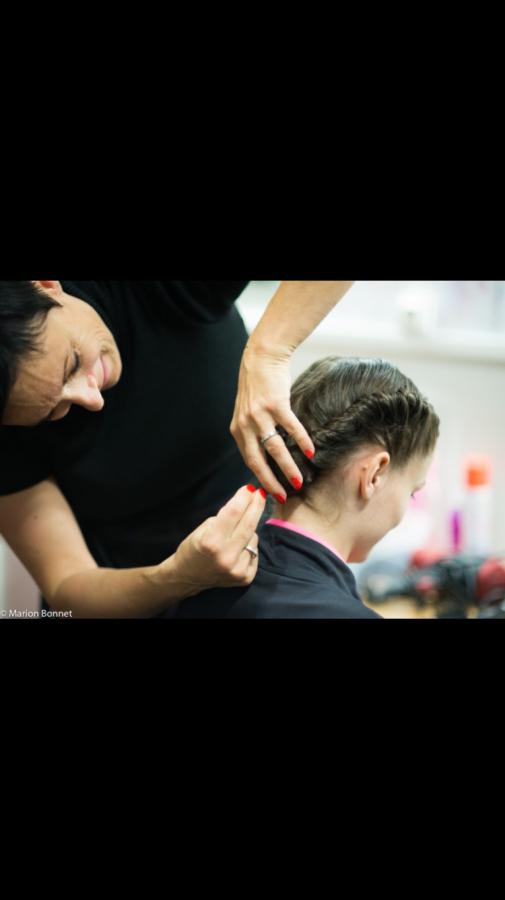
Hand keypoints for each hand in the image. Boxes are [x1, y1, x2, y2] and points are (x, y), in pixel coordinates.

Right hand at [164, 484, 266, 595]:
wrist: (187, 576)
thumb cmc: (193, 548)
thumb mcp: (203, 529)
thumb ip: (225, 518)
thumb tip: (247, 502)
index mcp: (210, 542)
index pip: (233, 513)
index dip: (244, 497)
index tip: (250, 488)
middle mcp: (226, 557)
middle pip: (249, 524)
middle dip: (256, 506)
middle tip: (260, 494)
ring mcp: (237, 569)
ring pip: (253, 538)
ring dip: (248, 531)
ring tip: (234, 535)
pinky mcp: (245, 577)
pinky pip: (254, 552)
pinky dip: (249, 547)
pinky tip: (237, 550)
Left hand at [230, 345, 313, 499]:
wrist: (262, 357)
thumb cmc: (258, 386)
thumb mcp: (247, 411)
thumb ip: (252, 431)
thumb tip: (266, 454)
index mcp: (237, 429)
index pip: (248, 460)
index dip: (259, 478)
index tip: (270, 492)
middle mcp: (245, 424)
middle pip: (258, 460)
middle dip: (271, 481)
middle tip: (282, 496)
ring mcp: (260, 414)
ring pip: (275, 448)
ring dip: (288, 467)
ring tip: (298, 480)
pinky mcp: (276, 403)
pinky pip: (290, 428)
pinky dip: (301, 441)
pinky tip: (310, 452)